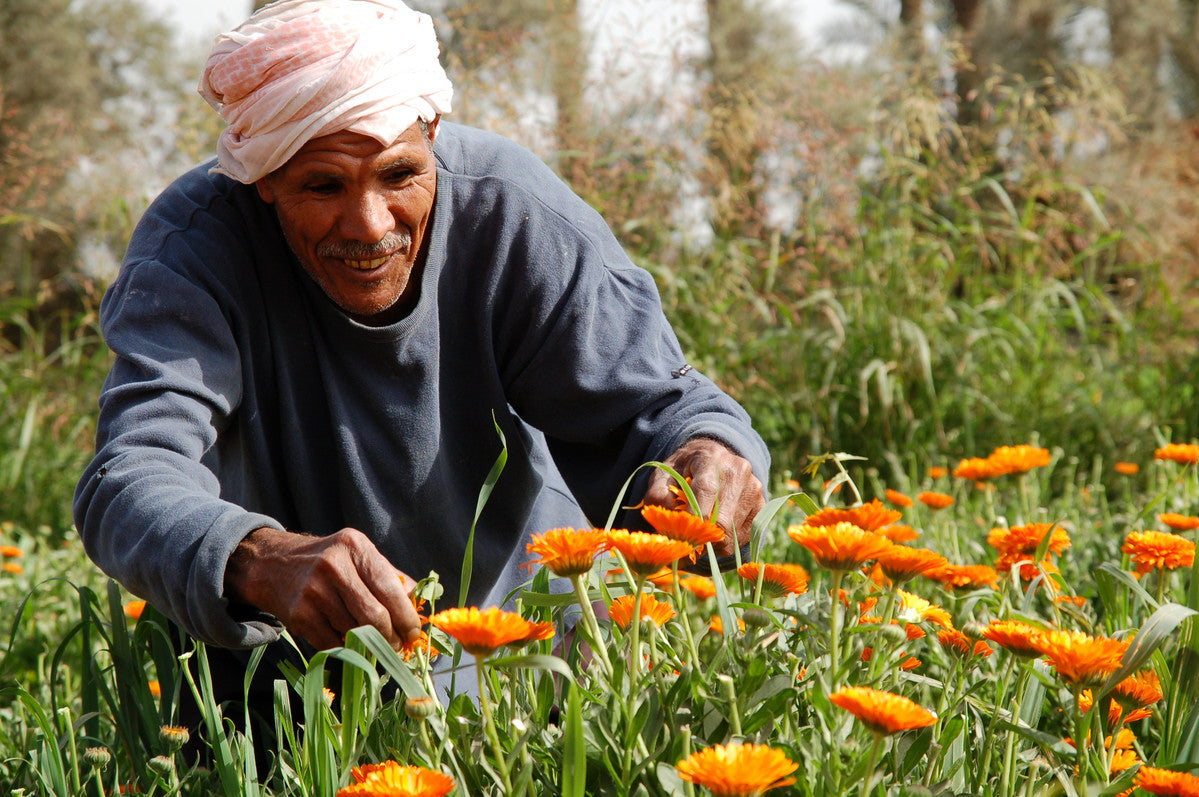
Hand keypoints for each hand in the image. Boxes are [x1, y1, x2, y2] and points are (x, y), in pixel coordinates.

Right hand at [224, 527, 421, 650]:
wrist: (275, 564)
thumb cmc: (330, 562)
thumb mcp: (359, 555)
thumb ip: (391, 577)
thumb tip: (420, 606)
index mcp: (356, 547)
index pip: (390, 588)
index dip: (406, 616)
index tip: (414, 633)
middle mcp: (334, 566)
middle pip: (374, 615)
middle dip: (391, 637)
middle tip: (398, 646)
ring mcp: (314, 592)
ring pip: (355, 632)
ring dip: (370, 645)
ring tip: (376, 644)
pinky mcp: (300, 615)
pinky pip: (334, 643)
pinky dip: (347, 648)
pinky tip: (351, 643)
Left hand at [643, 438, 764, 557]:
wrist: (711, 459)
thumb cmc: (683, 471)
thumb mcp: (663, 475)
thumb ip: (658, 496)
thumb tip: (672, 524)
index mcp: (711, 457)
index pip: (706, 491)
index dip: (693, 518)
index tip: (681, 535)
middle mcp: (738, 470)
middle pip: (722, 519)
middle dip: (701, 536)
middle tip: (686, 543)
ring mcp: (754, 487)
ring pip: (732, 532)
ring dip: (712, 541)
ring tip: (699, 531)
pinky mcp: (761, 504)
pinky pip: (743, 536)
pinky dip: (727, 541)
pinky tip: (715, 529)